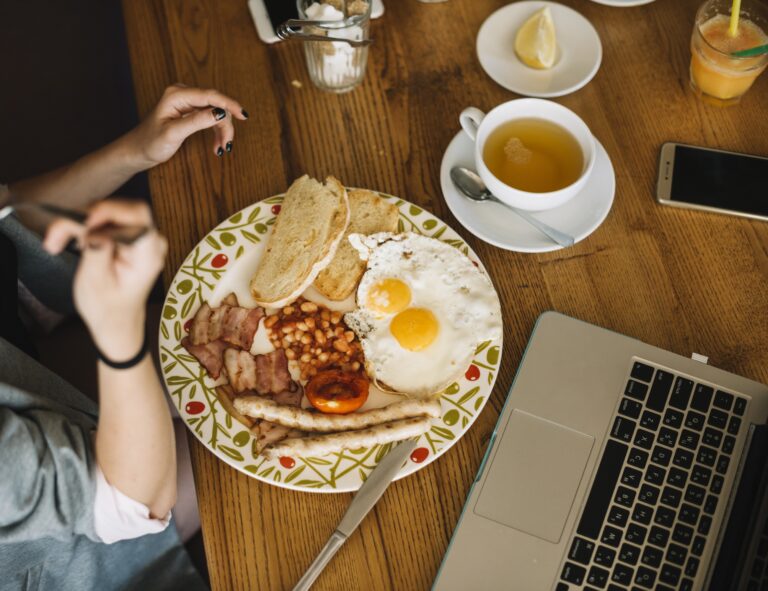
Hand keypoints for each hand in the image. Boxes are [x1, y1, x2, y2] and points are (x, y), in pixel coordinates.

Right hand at [43, 200, 167, 359]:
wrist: (116, 322)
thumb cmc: (108, 309)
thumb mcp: (96, 284)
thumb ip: (97, 252)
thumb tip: (93, 228)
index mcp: (148, 255)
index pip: (137, 217)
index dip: (110, 211)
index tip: (82, 221)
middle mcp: (150, 242)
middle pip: (119, 211)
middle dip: (84, 218)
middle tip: (56, 236)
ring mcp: (141, 238)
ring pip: (108, 213)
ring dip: (78, 223)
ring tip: (56, 242)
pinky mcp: (128, 237)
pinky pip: (105, 221)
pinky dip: (83, 228)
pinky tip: (68, 242)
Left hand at [124, 84, 247, 167]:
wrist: (138, 150)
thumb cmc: (151, 142)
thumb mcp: (174, 133)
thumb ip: (197, 121)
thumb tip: (220, 113)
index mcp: (177, 94)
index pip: (210, 96)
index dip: (229, 104)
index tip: (244, 116)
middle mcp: (183, 94)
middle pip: (216, 105)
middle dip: (225, 125)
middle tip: (227, 146)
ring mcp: (187, 102)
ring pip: (216, 113)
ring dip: (222, 130)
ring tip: (222, 148)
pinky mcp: (190, 111)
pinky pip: (210, 117)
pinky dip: (216, 131)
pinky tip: (217, 145)